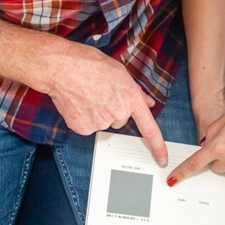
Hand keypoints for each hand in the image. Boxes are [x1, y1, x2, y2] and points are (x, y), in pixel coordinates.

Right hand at [39, 40, 167, 165]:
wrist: (62, 68)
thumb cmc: (89, 64)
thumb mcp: (120, 72)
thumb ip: (136, 91)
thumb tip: (148, 102)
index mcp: (131, 98)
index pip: (149, 128)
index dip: (157, 146)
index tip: (162, 159)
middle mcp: (118, 113)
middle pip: (120, 121)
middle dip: (113, 110)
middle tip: (101, 93)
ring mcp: (101, 122)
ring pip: (104, 123)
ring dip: (98, 113)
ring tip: (88, 95)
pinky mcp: (84, 128)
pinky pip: (89, 127)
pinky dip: (84, 118)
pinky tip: (79, 103)